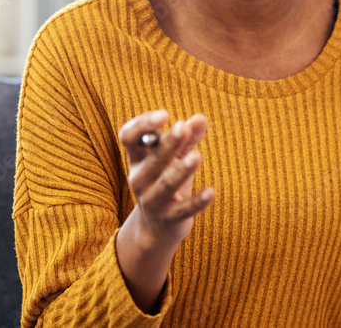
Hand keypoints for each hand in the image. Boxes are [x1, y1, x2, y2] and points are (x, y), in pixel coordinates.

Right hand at [119, 110, 214, 247]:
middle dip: (167, 144)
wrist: (158, 226)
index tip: (165, 115)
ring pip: (166, 184)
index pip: (129, 138)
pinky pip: (183, 209)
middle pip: (152, 160)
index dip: (142, 125)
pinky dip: (197, 201)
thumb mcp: (176, 156)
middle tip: (182, 128)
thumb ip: (189, 137)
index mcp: (137, 158)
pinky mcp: (168, 218)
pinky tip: (211, 192)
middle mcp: (139, 179)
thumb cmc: (166, 179)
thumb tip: (200, 118)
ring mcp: (151, 200)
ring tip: (197, 156)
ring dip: (181, 170)